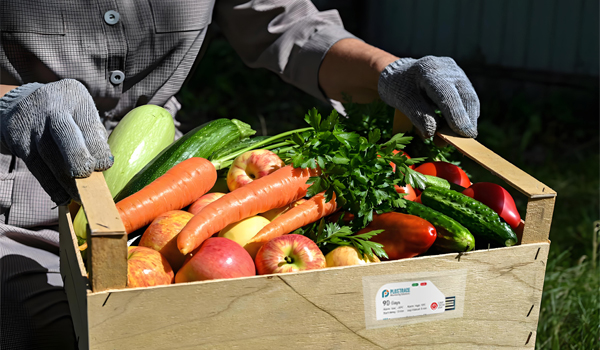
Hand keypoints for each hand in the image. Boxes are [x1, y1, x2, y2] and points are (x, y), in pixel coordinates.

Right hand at [0, 79, 112, 204]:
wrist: (25, 103)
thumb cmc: (68, 114)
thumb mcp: (83, 113)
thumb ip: (94, 135)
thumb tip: (102, 165)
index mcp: (74, 96)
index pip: (87, 123)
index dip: (97, 146)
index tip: (104, 165)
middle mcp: (51, 106)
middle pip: (63, 132)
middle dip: (76, 156)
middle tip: (86, 174)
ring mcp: (32, 123)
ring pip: (48, 154)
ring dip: (65, 180)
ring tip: (80, 197)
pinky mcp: (18, 139)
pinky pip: (35, 165)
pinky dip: (50, 184)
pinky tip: (62, 197)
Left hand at [378, 56, 478, 137]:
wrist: (399, 74)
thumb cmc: (398, 87)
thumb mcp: (402, 101)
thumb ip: (417, 115)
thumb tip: (432, 133)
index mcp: (429, 69)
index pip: (447, 94)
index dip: (456, 115)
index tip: (464, 134)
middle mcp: (447, 68)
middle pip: (465, 96)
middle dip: (466, 121)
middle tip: (462, 143)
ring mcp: (456, 73)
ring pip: (470, 99)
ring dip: (465, 121)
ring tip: (449, 139)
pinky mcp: (461, 80)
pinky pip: (467, 100)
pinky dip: (463, 116)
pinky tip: (453, 128)